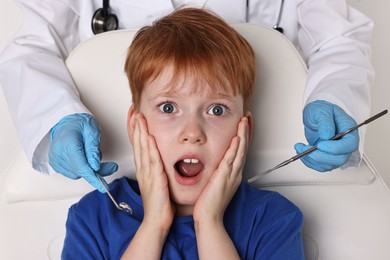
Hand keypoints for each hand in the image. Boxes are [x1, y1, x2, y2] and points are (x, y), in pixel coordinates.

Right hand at [49, 113, 117, 191]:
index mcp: (68, 144)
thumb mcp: (92, 131)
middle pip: (81, 171)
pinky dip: (82, 167)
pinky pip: (73, 172)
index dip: (94, 178)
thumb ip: (93, 149)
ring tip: (92, 154)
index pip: (82, 167)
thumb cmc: (79, 123)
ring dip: (89, 168)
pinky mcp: (56, 164)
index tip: (103, 187)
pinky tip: (83, 157)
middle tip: (111, 166)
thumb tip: (95, 167)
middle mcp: (59, 154)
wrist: (65, 121)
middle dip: (97, 170)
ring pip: (78, 174)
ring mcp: (56, 160)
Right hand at [132, 113, 174, 230]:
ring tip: (139, 117)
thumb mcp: (156, 183)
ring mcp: (148, 173)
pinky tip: (150, 137)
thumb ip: (157, 170)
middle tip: (134, 111)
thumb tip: (159, 162)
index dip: (136, 131)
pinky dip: (151, 148)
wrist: (156, 221)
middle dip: (135, 126)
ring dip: (141, 132)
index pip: (138, 146)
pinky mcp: (155, 179)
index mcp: (144, 170)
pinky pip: (153, 160)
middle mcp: (144, 170)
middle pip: (138, 143)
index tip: (135, 117)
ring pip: (143, 148)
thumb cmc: (158, 204)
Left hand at [193, 117, 248, 222]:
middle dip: (246, 132)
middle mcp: (235, 173)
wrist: (208, 217)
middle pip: (243, 148)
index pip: (240, 151)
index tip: (243, 126)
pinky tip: (236, 138)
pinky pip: (231, 159)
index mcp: (233, 174)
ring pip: (240, 151)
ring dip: (242, 135)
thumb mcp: (216, 184)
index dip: (243, 138)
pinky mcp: (224, 177)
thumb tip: (216, 165)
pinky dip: (235, 148)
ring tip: (244, 122)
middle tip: (247, 118)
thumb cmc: (210, 203)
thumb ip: (218, 173)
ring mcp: (231, 175)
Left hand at [294, 100, 358, 171]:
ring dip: (312, 160)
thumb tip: (327, 135)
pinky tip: (301, 152)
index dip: (335, 148)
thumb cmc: (321, 110)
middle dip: (321, 157)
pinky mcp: (327, 156)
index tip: (320, 144)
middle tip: (306, 149)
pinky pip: (321, 166)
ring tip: (300, 148)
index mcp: (348, 129)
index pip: (349, 144)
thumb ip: (325, 122)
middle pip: (340, 158)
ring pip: (330, 165)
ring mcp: (337, 151)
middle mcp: (345, 142)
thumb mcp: (321, 110)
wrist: (315, 115)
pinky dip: (309, 162)